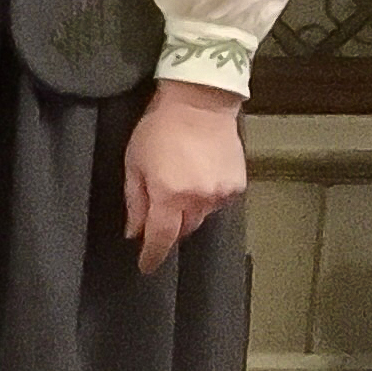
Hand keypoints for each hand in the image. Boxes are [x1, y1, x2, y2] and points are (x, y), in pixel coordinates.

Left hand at [124, 79, 246, 273]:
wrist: (199, 103)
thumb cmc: (157, 129)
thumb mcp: (134, 163)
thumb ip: (135, 202)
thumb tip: (134, 232)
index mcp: (169, 195)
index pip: (161, 238)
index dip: (152, 255)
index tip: (145, 267)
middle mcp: (199, 199)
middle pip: (183, 229)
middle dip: (170, 226)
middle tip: (160, 210)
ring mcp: (221, 193)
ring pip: (201, 216)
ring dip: (189, 209)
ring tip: (181, 181)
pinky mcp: (237, 185)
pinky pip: (217, 202)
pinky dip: (206, 196)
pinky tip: (200, 174)